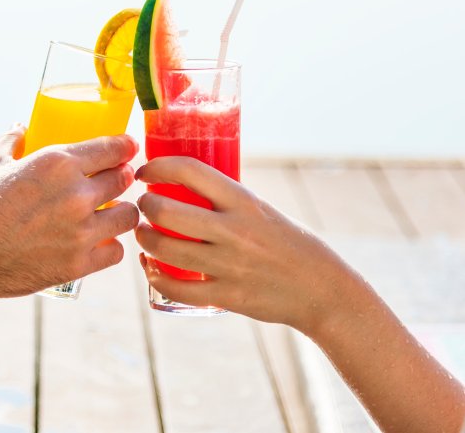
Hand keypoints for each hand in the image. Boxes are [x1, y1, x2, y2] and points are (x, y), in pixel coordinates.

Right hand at [0, 125, 139, 302]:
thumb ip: (11, 142)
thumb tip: (21, 128)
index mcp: (56, 163)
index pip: (112, 148)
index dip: (125, 146)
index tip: (128, 147)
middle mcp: (75, 195)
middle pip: (123, 179)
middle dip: (123, 175)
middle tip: (117, 178)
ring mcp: (80, 232)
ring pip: (127, 216)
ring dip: (121, 211)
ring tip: (111, 212)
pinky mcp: (77, 264)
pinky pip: (115, 252)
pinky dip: (110, 246)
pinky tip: (100, 242)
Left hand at [134, 156, 358, 334]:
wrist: (322, 289)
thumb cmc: (289, 244)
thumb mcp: (262, 210)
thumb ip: (227, 201)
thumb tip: (185, 185)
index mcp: (244, 201)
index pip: (189, 170)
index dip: (158, 167)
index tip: (145, 172)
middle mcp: (235, 230)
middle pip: (166, 211)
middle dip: (144, 206)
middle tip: (143, 207)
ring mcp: (230, 265)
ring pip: (165, 249)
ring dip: (145, 239)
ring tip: (144, 234)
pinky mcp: (227, 296)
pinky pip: (176, 288)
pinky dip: (155, 276)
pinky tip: (151, 267)